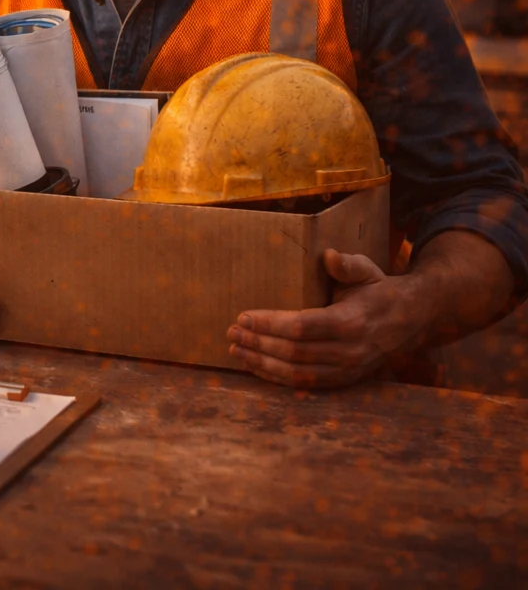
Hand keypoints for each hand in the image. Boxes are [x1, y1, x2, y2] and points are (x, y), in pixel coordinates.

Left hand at [227, 249, 431, 388]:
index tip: (243, 317)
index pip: (302, 327)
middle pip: (294, 352)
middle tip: (231, 332)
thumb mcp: (367, 271)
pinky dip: (276, 378)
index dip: (270, 324)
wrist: (409, 321)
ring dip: (262, 362)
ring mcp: (347, 370)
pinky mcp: (343, 380)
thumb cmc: (378, 291)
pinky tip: (255, 366)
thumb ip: (348, 265)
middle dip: (258, 343)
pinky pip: (305, 383)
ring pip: (296, 373)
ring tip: (236, 350)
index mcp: (352, 322)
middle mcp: (349, 351)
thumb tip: (329, 256)